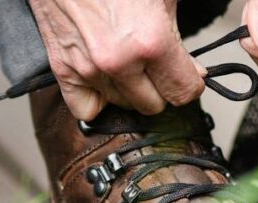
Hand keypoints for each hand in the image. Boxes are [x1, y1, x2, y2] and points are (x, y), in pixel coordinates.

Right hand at [28, 0, 205, 120]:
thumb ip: (181, 37)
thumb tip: (194, 71)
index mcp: (150, 41)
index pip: (184, 92)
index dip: (190, 82)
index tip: (187, 73)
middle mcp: (118, 61)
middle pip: (154, 105)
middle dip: (161, 87)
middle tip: (158, 64)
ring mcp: (87, 68)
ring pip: (123, 106)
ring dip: (130, 90)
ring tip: (129, 62)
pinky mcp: (63, 69)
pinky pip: (86, 109)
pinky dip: (98, 100)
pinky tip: (106, 81)